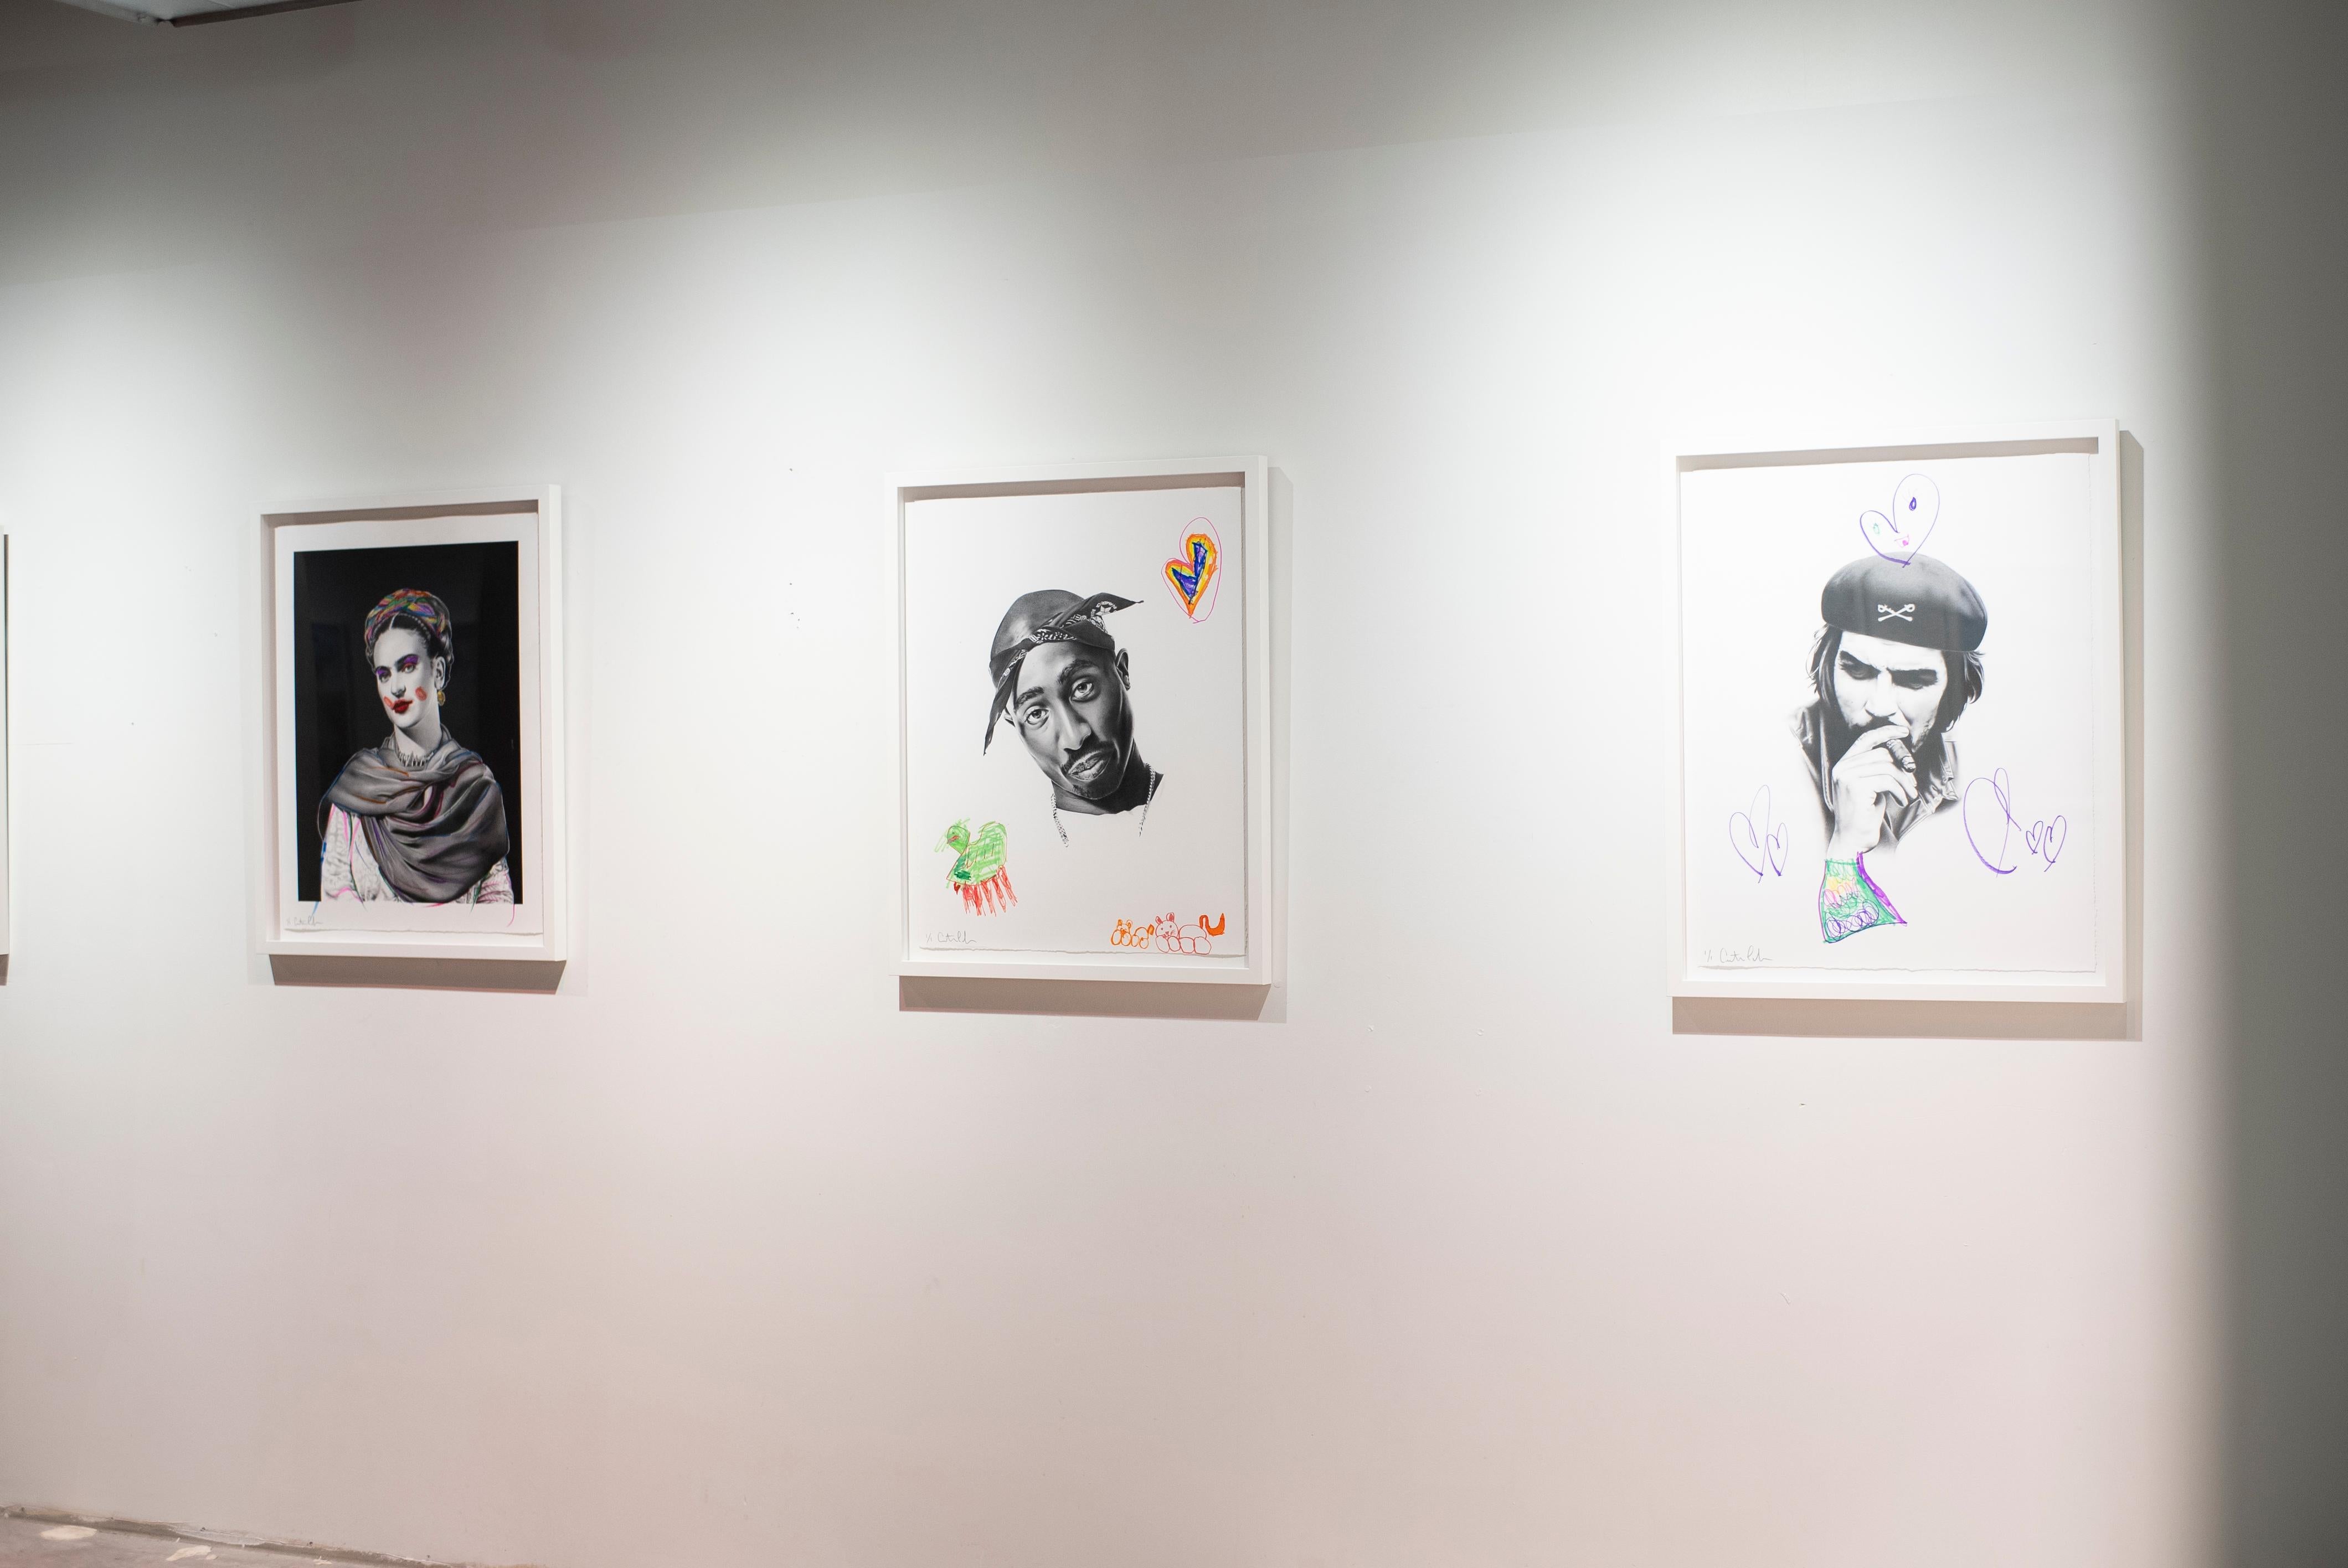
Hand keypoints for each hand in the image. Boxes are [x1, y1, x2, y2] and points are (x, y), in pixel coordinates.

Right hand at [1827, 724, 1916, 857]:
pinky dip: (1900, 790)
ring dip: (1904, 782)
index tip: (1904, 731)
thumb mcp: (1872, 787)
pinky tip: (1902, 801)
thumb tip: (1903, 759)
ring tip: (1909, 795)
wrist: (1853, 840)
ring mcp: (1847, 777)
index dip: (1886, 732)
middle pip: (1883, 754)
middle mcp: (1842, 768)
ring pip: (1887, 767)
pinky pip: (1887, 780)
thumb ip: (1879, 769)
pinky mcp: (1855, 787)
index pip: (1866, 739)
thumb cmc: (1865, 814)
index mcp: (1844, 765)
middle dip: (1903, 769)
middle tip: (1912, 786)